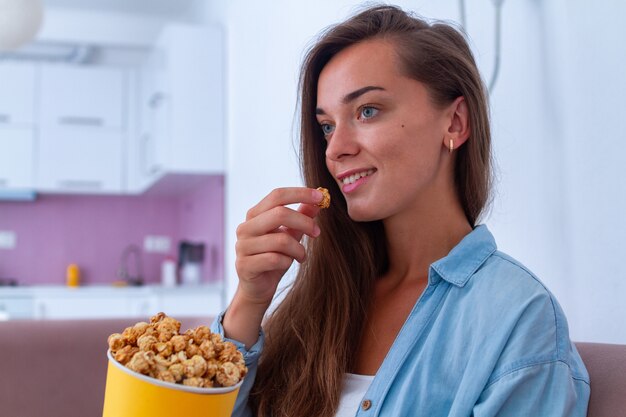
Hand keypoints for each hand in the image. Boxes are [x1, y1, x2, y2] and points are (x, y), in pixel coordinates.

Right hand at [234, 187, 323, 306]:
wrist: (257, 288)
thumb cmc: (274, 258)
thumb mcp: (291, 235)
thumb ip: (301, 217)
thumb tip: (317, 201)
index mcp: (255, 215)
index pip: (277, 195)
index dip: (299, 194)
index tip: (321, 196)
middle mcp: (245, 227)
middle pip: (279, 214)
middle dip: (304, 222)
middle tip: (317, 232)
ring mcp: (242, 246)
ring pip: (281, 240)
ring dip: (298, 249)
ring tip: (301, 256)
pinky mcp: (245, 265)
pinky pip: (275, 259)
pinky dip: (287, 261)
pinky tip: (288, 263)